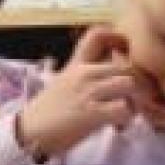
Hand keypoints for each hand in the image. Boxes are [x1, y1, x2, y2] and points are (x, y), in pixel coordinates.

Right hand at [12, 24, 139, 158]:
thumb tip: (111, 76)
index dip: (119, 40)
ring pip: (128, 84)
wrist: (29, 131)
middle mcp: (84, 73)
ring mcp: (88, 92)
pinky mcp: (91, 113)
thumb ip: (87, 75)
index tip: (126, 56)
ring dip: (134, 101)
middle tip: (132, 99)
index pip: (98, 34)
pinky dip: (126, 119)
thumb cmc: (48, 110)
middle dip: (135, 84)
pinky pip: (124, 109)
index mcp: (77, 63)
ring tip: (125, 112)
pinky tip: (118, 124)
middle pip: (125, 65)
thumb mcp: (66, 82)